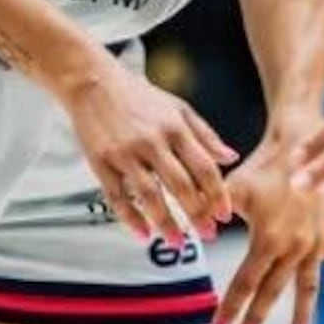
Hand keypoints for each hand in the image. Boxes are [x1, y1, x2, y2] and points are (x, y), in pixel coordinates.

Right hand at [62, 59, 236, 243]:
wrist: (93, 82)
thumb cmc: (138, 96)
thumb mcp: (178, 108)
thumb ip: (205, 135)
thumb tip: (231, 158)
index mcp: (174, 128)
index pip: (203, 167)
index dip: (217, 194)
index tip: (224, 215)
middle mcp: (151, 141)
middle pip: (180, 185)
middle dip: (197, 214)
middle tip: (208, 234)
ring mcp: (125, 153)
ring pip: (150, 196)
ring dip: (166, 223)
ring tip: (178, 242)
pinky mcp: (101, 162)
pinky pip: (117, 196)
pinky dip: (131, 218)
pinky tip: (143, 233)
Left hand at [213, 137, 323, 323]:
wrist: (302, 142)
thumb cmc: (263, 164)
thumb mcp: (231, 187)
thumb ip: (209, 211)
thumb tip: (188, 231)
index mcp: (268, 239)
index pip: (244, 282)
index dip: (229, 307)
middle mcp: (295, 247)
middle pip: (272, 292)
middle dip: (256, 318)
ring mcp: (317, 243)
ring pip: (308, 288)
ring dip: (302, 317)